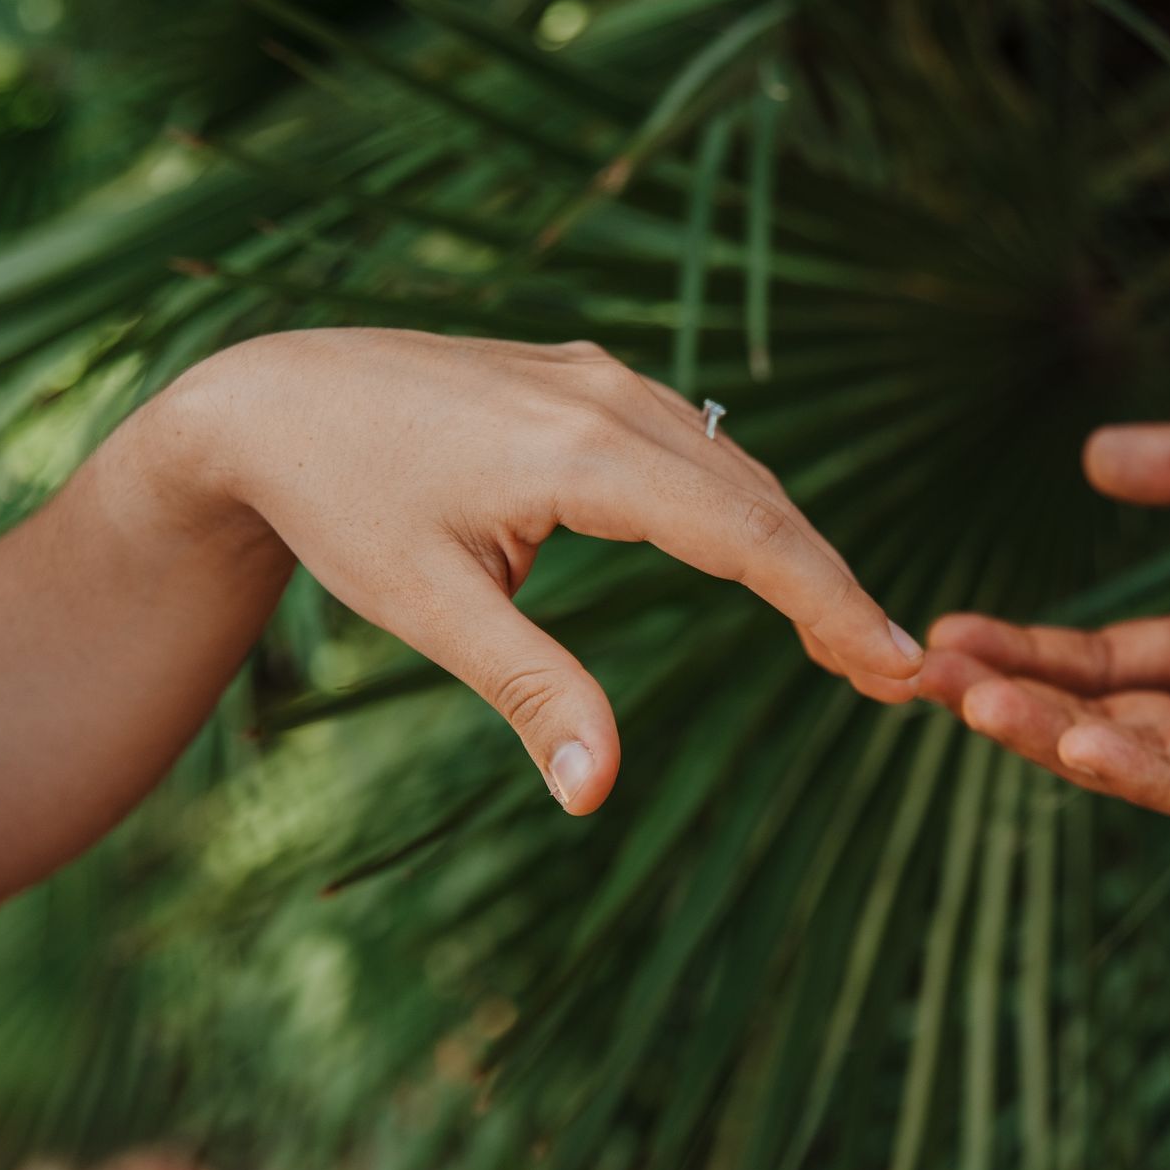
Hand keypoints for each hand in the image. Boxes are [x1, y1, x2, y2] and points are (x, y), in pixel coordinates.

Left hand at [151, 329, 921, 812]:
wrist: (271, 398)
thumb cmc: (342, 505)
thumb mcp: (430, 610)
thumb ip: (529, 692)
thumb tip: (595, 793)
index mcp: (582, 453)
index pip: (748, 535)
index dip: (831, 603)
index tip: (898, 666)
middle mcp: (610, 397)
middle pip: (762, 500)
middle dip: (832, 588)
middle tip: (894, 675)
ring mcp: (602, 377)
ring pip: (737, 468)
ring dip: (795, 547)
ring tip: (841, 635)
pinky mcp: (588, 379)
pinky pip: (697, 445)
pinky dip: (746, 507)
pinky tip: (761, 554)